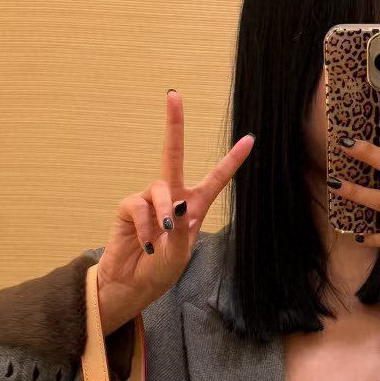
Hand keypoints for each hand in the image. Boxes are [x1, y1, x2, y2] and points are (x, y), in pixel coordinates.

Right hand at [96, 91, 253, 329]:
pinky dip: (145, 228)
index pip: (216, 179)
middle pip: (173, 154)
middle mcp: (172, 197)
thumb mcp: (180, 255)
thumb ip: (182, 231)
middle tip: (173, 95)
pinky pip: (140, 207)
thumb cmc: (160, 270)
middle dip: (174, 124)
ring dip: (164, 212)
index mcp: (194, 207)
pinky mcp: (129, 207)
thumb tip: (177, 207)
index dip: (232, 160)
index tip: (250, 138)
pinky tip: (146, 244)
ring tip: (162, 238)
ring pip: (160, 188)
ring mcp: (149, 200)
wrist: (132, 285)